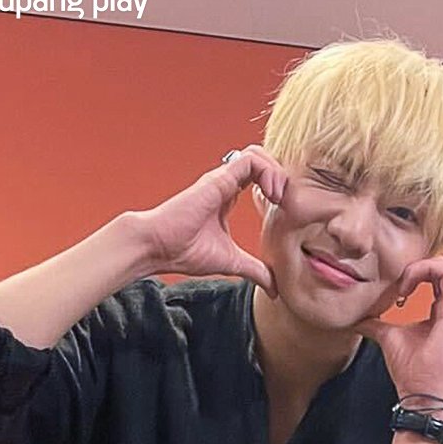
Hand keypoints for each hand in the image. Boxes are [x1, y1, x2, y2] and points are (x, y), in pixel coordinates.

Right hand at [134, 147, 286, 292]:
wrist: (158, 247)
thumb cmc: (185, 252)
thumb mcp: (232, 263)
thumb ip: (255, 271)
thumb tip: (275, 289)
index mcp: (228, 197)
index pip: (260, 177)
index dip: (277, 188)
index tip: (283, 212)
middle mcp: (226, 184)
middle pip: (262, 161)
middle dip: (281, 178)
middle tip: (284, 204)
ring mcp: (222, 179)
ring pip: (257, 154)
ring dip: (276, 172)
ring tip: (278, 198)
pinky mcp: (218, 179)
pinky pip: (250, 160)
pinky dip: (268, 172)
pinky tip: (270, 196)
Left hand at [357, 256, 442, 401]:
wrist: (418, 390)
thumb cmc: (410, 370)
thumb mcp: (388, 338)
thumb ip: (377, 324)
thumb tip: (359, 319)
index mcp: (442, 310)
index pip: (434, 276)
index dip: (415, 272)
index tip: (397, 287)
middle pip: (440, 267)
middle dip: (416, 266)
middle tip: (399, 280)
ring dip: (418, 267)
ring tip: (402, 283)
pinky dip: (423, 272)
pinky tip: (406, 287)